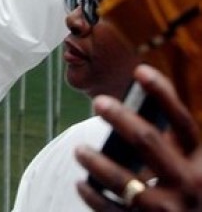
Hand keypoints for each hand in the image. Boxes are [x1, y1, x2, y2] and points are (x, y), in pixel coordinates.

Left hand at [76, 64, 201, 210]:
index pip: (182, 122)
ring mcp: (167, 209)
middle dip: (121, 118)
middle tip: (99, 101)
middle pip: (148, 142)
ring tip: (79, 150)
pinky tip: (82, 184)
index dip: (163, 94)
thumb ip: (170, 143)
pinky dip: (92, 195)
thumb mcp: (189, 166)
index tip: (140, 70)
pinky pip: (111, 209)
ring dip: (96, 162)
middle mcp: (189, 184)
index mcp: (200, 163)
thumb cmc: (185, 192)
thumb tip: (135, 103)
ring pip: (123, 179)